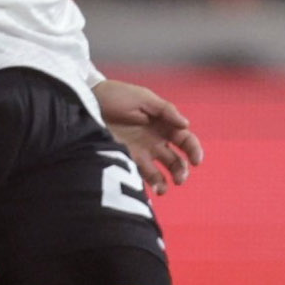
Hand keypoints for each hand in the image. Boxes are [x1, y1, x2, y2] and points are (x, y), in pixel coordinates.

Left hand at [94, 78, 203, 194]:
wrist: (87, 102)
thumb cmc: (117, 95)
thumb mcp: (143, 98)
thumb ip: (165, 110)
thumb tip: (186, 125)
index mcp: (164, 124)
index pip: (185, 140)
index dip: (194, 151)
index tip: (196, 161)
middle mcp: (155, 141)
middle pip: (176, 160)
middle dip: (181, 171)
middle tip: (180, 178)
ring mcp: (141, 152)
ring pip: (161, 173)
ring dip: (166, 183)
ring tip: (163, 189)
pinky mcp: (126, 160)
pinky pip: (141, 176)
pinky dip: (148, 185)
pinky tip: (150, 189)